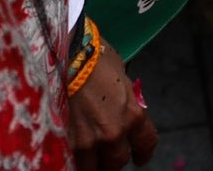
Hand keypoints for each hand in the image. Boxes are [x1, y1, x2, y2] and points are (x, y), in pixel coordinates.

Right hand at [66, 40, 157, 169]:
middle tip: (109, 156)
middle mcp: (115, 132)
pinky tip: (72, 156)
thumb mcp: (121, 77)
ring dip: (94, 164)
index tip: (140, 158)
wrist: (66, 53)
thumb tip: (123, 108)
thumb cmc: (94, 56)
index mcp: (133, 113)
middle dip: (115, 159)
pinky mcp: (68, 142)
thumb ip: (125, 100)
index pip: (146, 144)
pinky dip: (74, 161)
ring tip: (90, 159)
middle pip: (119, 161)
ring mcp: (90, 140)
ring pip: (96, 168)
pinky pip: (74, 162)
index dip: (143, 154)